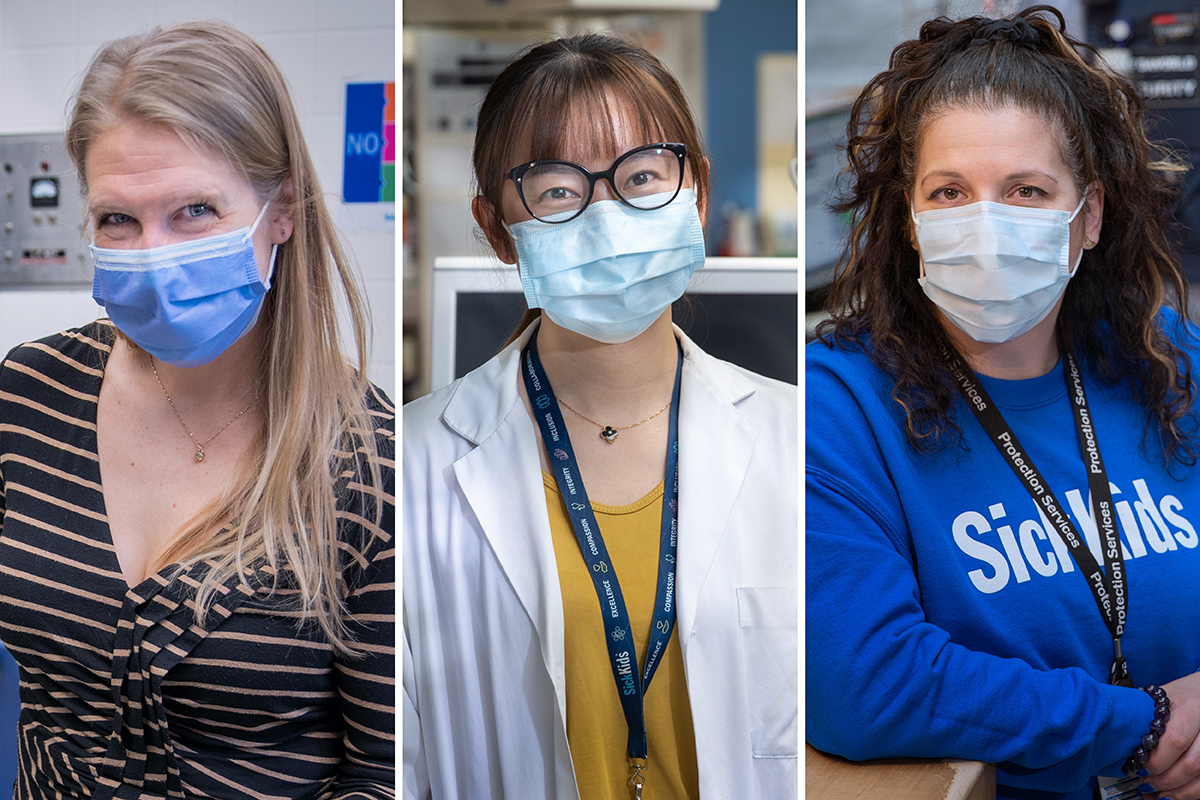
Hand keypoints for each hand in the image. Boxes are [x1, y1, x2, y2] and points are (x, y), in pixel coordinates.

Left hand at [1138, 673, 1199, 798]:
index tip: (1139, 767)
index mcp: (1192, 708)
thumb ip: (1148, 717)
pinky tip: (1175, 793)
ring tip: (1159, 792)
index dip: (1156, 760)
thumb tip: (1120, 741)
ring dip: (1179, 791)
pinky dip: (1191, 792)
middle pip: (1191, 764)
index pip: (1175, 740)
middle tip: (1146, 783)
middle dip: (1165, 779)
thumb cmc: (1183, 696)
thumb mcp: (1163, 698)